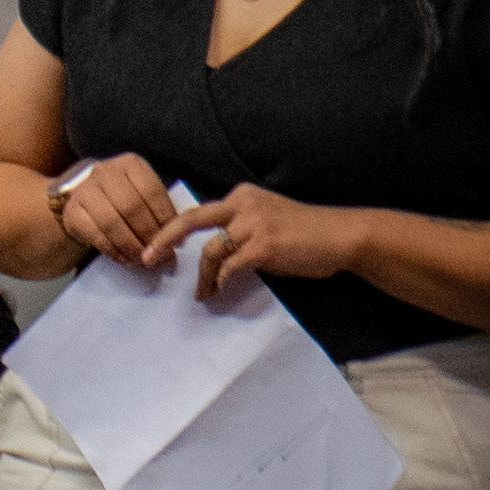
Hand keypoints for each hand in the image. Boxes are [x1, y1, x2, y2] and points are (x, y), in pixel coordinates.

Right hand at [54, 153, 177, 269]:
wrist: (84, 197)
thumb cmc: (123, 198)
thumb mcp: (143, 194)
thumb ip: (159, 211)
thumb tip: (177, 240)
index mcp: (130, 164)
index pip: (152, 192)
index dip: (166, 219)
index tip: (177, 241)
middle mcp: (104, 172)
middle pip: (132, 208)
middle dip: (149, 236)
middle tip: (162, 256)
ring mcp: (84, 191)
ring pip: (112, 223)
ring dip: (132, 246)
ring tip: (144, 261)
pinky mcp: (72, 212)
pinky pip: (95, 235)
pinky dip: (114, 251)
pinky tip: (125, 259)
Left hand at [155, 184, 366, 302]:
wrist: (343, 236)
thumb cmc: (306, 233)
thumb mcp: (267, 220)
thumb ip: (240, 228)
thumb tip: (214, 254)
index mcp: (241, 195)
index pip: (200, 213)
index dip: (176, 231)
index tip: (160, 246)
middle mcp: (243, 204)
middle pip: (190, 220)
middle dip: (163, 239)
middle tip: (146, 258)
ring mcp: (253, 224)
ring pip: (210, 250)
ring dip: (202, 276)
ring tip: (201, 293)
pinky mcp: (264, 246)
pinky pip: (230, 266)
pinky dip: (221, 280)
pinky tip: (220, 290)